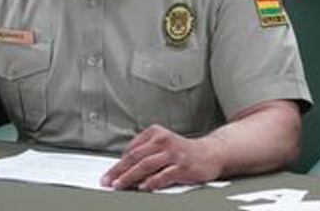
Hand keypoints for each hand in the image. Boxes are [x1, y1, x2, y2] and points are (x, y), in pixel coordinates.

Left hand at [101, 125, 223, 190]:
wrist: (210, 153)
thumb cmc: (183, 151)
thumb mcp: (162, 145)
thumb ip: (145, 153)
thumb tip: (124, 169)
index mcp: (155, 133)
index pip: (131, 149)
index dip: (117, 164)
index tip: (109, 174)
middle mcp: (163, 140)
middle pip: (135, 157)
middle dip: (119, 171)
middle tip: (108, 181)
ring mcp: (173, 153)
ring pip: (146, 166)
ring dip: (130, 177)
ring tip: (120, 185)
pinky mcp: (182, 166)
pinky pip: (163, 175)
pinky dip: (151, 182)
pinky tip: (143, 187)